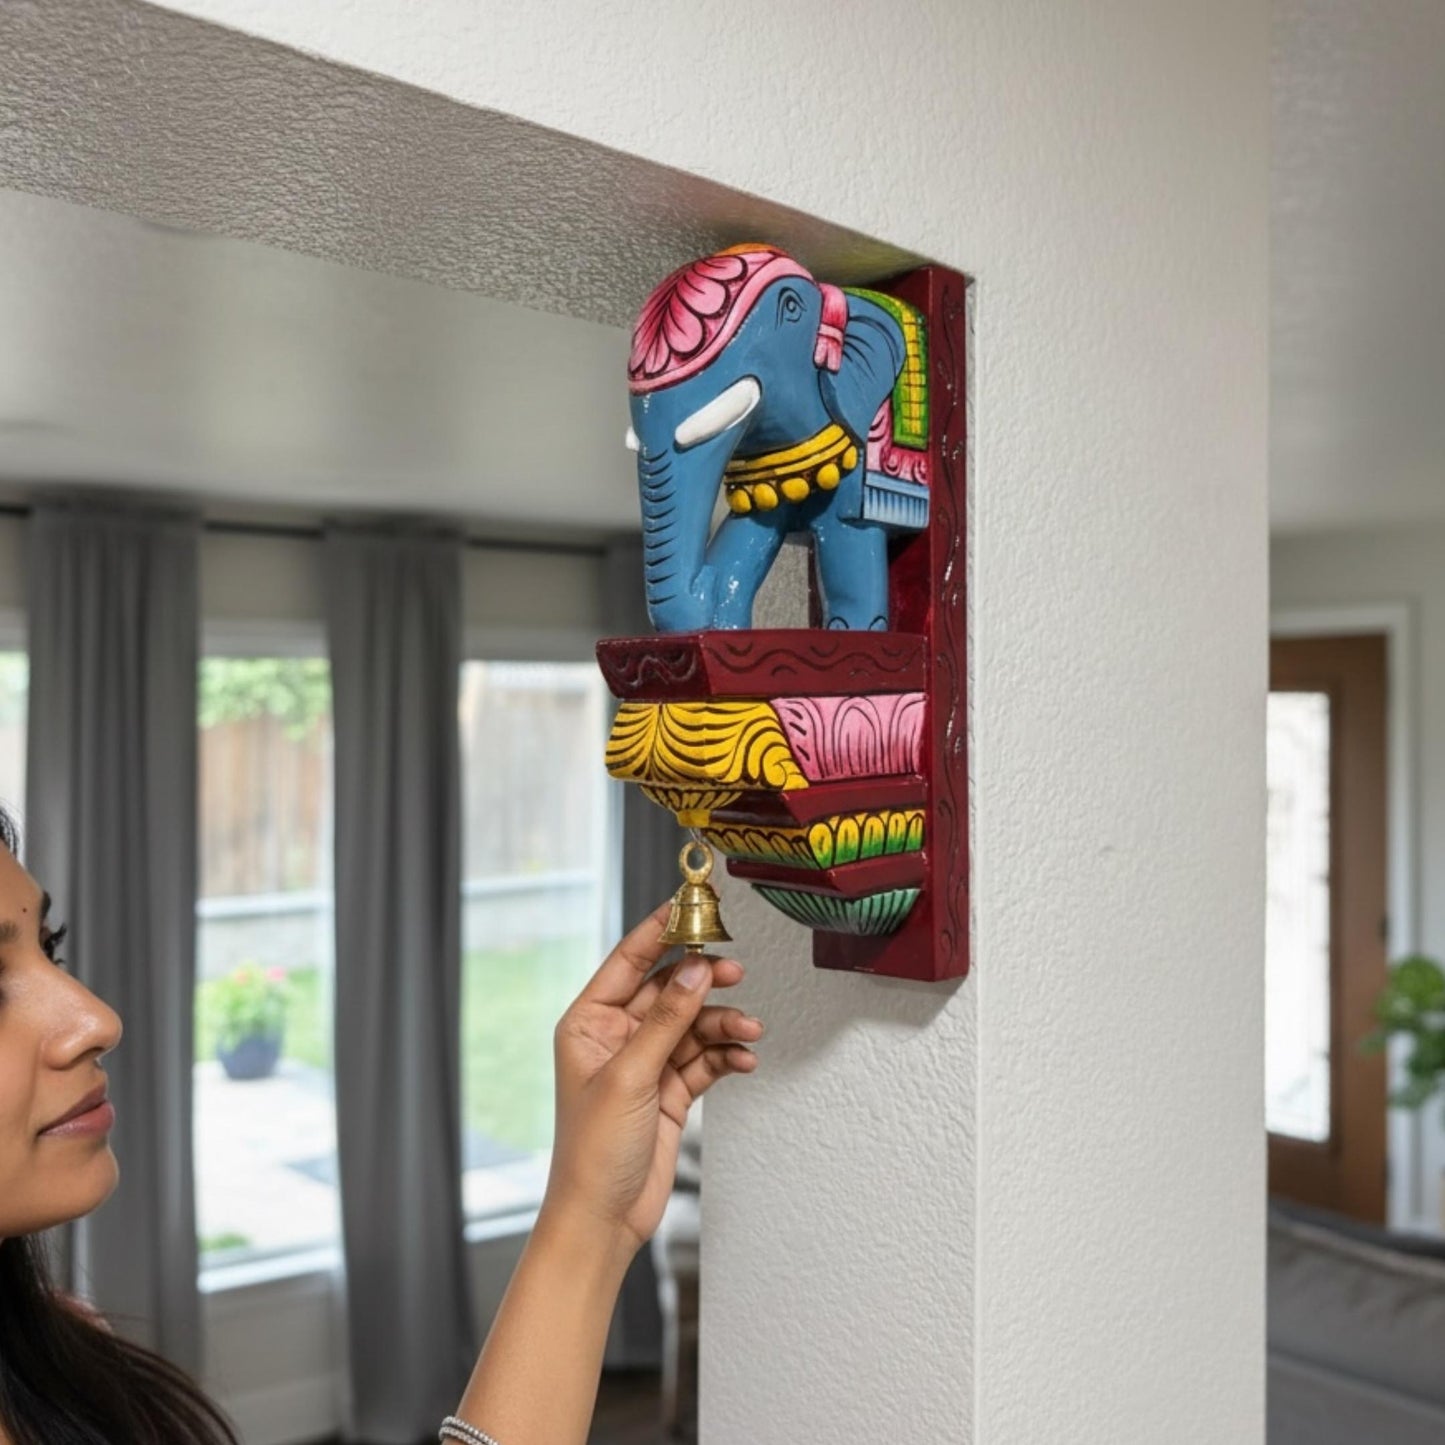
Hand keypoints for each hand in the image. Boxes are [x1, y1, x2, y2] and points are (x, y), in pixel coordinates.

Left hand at [541, 903, 762, 1255]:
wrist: (603, 1219)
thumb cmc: (592, 1152)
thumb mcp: (630, 1076)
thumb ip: (667, 1019)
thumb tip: (695, 969)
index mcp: (589, 1022)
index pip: (629, 960)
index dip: (660, 930)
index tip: (691, 906)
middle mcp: (616, 1036)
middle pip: (669, 989)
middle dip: (703, 981)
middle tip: (734, 971)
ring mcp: (645, 1063)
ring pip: (693, 1024)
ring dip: (722, 1023)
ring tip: (749, 1028)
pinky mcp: (670, 1090)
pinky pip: (704, 1058)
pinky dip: (726, 1055)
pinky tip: (743, 1059)